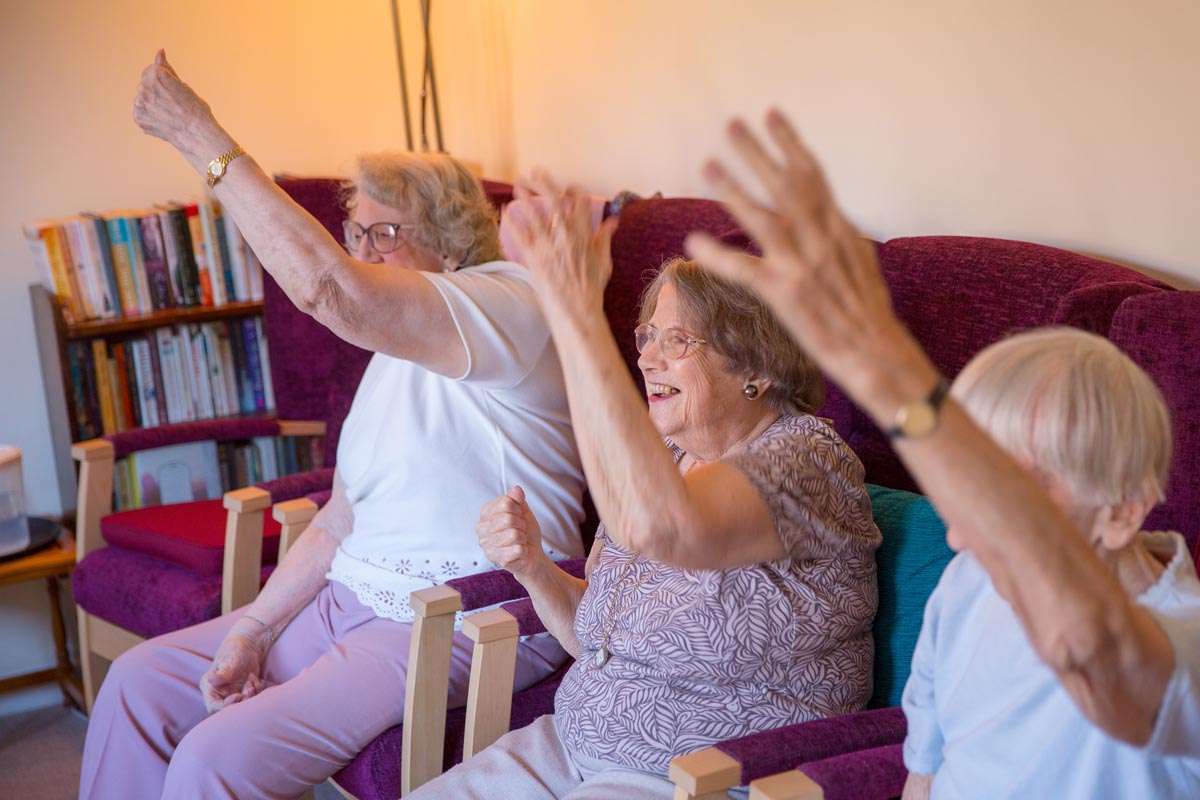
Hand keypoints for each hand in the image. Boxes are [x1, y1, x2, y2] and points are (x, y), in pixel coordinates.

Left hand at [133, 49, 234, 166]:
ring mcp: (139, 103)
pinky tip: (163, 120)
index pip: (153, 69)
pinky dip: (150, 115)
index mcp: (157, 74)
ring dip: (152, 102)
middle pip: (146, 82)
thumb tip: (160, 51)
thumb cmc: (195, 109)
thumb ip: (167, 68)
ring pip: (143, 97)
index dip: (165, 80)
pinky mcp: (138, 117)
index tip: (175, 91)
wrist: (197, 135)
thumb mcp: (182, 84)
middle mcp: (144, 87)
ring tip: (169, 113)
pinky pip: (141, 111)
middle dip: (156, 90)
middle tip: (173, 103)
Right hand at [198, 620, 269, 712]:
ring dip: (250, 696)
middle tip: (249, 689)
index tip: (238, 696)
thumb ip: (223, 674)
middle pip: (228, 711)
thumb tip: (210, 680)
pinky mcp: (243, 693)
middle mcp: (219, 694)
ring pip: (242, 706)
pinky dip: (256, 692)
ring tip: (252, 679)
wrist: (248, 645)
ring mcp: (231, 695)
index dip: (225, 707)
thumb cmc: (236, 650)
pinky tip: (255, 679)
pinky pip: (252, 700)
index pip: (213, 707)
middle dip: (241, 702)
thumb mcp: (230, 661)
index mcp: (210, 688)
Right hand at [476, 486, 549, 581]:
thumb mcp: (523, 511)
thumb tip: (516, 490)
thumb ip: (517, 499)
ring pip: (513, 534)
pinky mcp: (497, 559)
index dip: (518, 509)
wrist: (531, 554)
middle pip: (508, 519)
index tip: (518, 516)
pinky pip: (517, 549)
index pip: (505, 503)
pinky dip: (523, 550)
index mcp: (485, 513)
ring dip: (522, 537)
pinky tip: (518, 552)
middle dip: (521, 524)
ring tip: (518, 540)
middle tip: (519, 530)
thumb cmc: (524, 531)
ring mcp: (487, 545)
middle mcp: (481, 529)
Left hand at [504, 172, 617, 317]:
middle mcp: (565, 235)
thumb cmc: (592, 289)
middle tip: (536, 171)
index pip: (579, 202)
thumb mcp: (603, 262)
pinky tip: (505, 210)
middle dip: (545, 182)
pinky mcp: (533, 257)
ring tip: (518, 184)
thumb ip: (604, 238)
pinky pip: (519, 234)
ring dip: (525, 196)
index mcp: (584, 234)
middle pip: (553, 200)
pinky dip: (512, 221)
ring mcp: (548, 246)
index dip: (574, 190)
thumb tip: (612, 222)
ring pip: (533, 213)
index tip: (570, 187)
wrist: (577, 310)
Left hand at [684, 110, 936, 422]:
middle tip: (731, 124)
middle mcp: (820, 240)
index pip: (812, 175)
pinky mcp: (784, 295)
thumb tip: (823, 207)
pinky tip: (693, 242)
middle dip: (757, 153)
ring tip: (708, 165)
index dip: (790, 143)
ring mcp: (801, 266)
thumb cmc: (866, 309)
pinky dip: (719, 256)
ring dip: (734, 189)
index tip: (772, 113)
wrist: (875, 351)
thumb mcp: (858, 258)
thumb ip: (835, 231)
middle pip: (785, 185)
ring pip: (763, 218)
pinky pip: (745, 271)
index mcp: (838, 228)